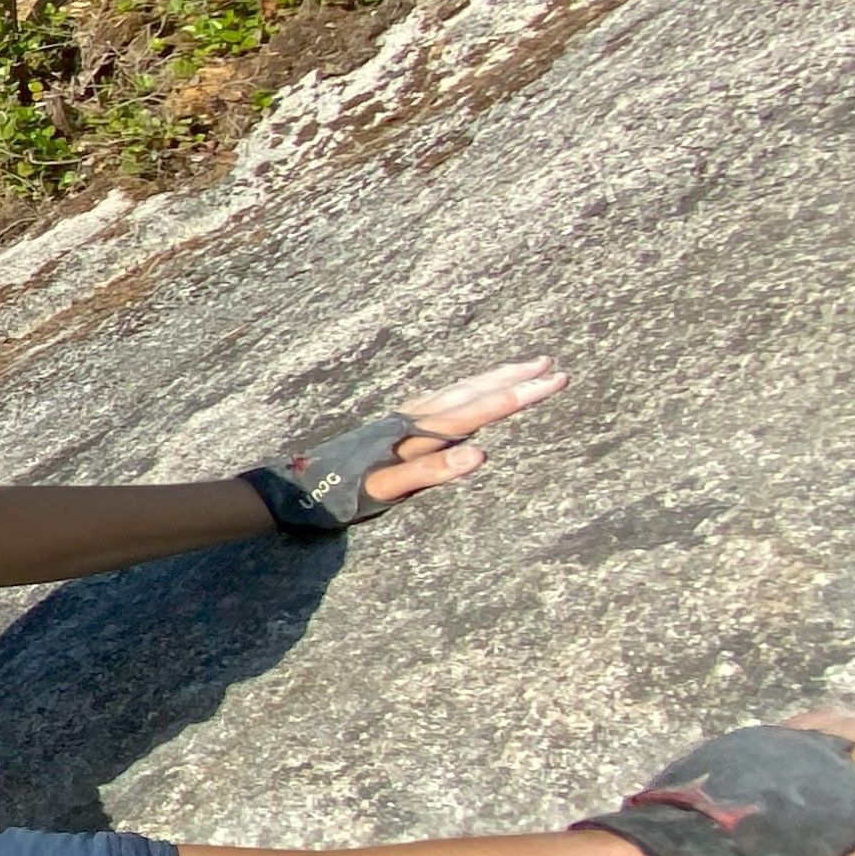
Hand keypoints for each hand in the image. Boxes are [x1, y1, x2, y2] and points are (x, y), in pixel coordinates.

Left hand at [353, 354, 568, 508]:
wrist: (299, 486)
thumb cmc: (343, 492)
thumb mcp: (388, 488)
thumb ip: (432, 471)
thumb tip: (480, 453)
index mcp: (419, 432)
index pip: (481, 409)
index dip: (519, 395)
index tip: (555, 378)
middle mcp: (414, 418)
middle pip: (473, 392)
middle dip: (514, 378)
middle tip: (551, 364)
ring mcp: (403, 418)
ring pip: (457, 390)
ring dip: (491, 379)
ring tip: (522, 367)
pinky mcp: (394, 424)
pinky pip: (441, 397)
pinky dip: (465, 389)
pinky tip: (467, 391)